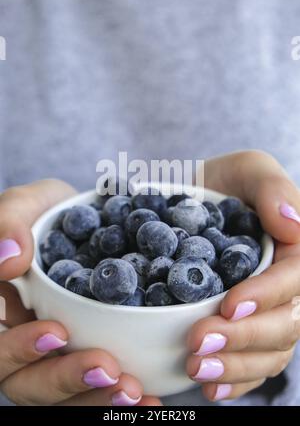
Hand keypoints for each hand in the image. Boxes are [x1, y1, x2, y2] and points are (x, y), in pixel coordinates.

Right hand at [0, 180, 160, 405]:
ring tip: (133, 391)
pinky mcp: (91, 355)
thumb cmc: (46, 213)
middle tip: (107, 369)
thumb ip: (8, 223)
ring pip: (64, 397)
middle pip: (27, 383)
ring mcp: (58, 354)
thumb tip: (10, 257)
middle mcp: (23, 341)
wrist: (88, 221)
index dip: (20, 349)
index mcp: (1, 311)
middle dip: (65, 381)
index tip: (57, 332)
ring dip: (97, 400)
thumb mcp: (25, 205)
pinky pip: (99, 390)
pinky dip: (120, 400)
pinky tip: (148, 400)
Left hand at [186, 150, 299, 400]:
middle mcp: (288, 285)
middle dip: (244, 338)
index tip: (229, 304)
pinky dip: (236, 380)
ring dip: (236, 366)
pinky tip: (210, 388)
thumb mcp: (246, 169)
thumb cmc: (222, 183)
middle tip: (198, 344)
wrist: (192, 202)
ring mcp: (270, 310)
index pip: (295, 279)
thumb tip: (293, 225)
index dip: (267, 295)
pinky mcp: (247, 327)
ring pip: (271, 351)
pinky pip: (255, 364)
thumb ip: (272, 188)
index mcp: (296, 249)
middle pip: (285, 323)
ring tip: (196, 369)